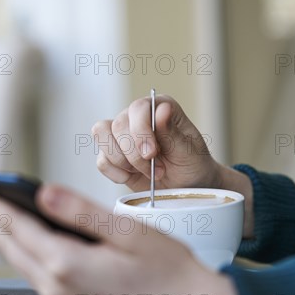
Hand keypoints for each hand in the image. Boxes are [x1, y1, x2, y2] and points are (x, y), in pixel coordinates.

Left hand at [0, 184, 240, 294]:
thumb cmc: (166, 270)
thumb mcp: (127, 232)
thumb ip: (81, 212)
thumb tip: (42, 193)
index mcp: (67, 265)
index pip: (15, 227)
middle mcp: (59, 289)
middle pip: (12, 247)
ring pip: (23, 264)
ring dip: (9, 238)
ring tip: (1, 216)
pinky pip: (40, 278)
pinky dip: (28, 254)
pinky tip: (35, 243)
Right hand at [92, 94, 254, 237]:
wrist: (187, 187)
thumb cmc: (193, 165)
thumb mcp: (189, 151)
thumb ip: (172, 132)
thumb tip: (161, 109)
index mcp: (159, 107)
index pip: (138, 108)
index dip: (141, 131)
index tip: (152, 154)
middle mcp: (137, 116)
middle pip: (118, 125)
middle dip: (134, 154)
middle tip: (157, 171)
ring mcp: (122, 135)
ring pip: (102, 136)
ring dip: (123, 162)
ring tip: (148, 173)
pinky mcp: (112, 154)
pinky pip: (101, 160)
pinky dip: (116, 173)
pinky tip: (134, 177)